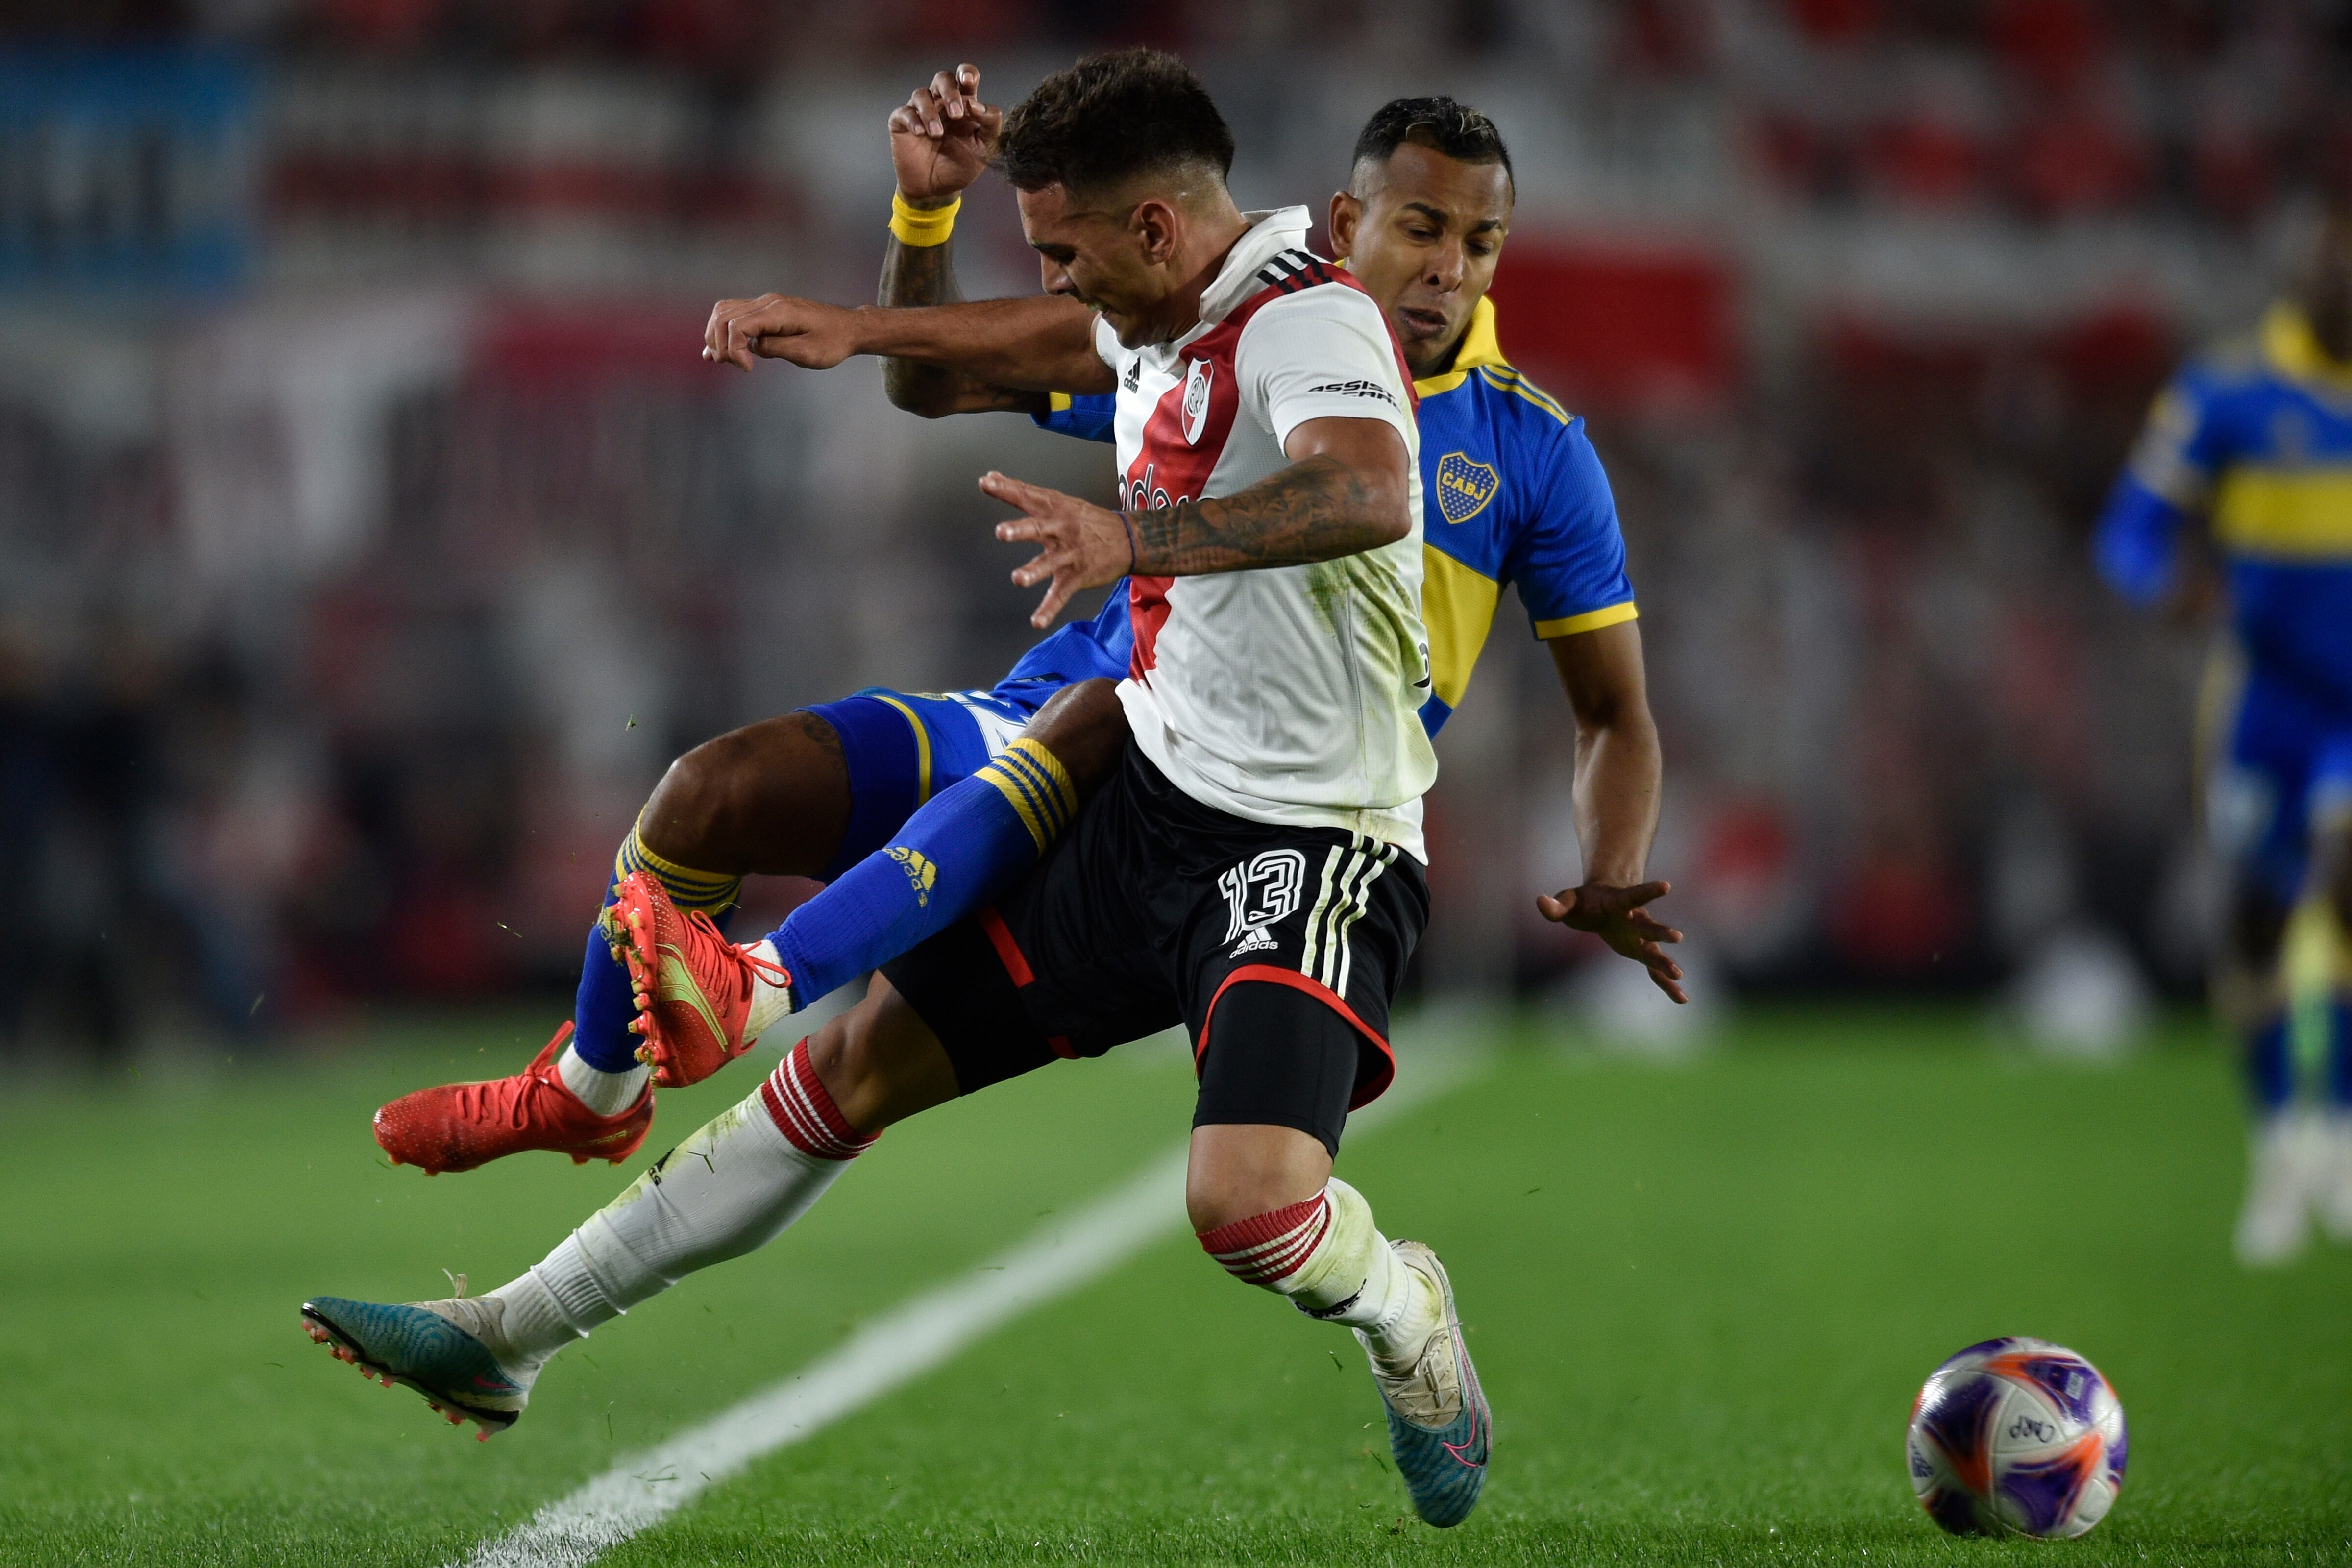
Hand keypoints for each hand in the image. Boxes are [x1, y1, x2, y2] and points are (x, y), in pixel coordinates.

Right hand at [702, 293, 858, 372]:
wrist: (850, 328)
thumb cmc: (833, 342)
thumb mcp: (807, 353)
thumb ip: (775, 348)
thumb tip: (751, 347)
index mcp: (778, 312)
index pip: (737, 325)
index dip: (733, 350)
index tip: (748, 369)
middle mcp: (767, 302)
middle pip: (723, 316)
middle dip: (720, 344)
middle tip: (733, 365)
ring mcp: (765, 304)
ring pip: (724, 312)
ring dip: (717, 336)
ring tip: (721, 359)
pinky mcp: (766, 311)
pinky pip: (735, 314)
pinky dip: (723, 331)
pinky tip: (715, 350)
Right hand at [890, 63, 999, 206]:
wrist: (938, 190)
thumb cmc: (961, 166)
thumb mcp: (985, 148)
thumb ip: (990, 124)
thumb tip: (978, 104)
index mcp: (963, 104)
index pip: (965, 77)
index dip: (966, 72)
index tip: (968, 81)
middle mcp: (941, 103)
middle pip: (942, 78)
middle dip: (950, 92)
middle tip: (957, 114)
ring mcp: (920, 111)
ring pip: (921, 94)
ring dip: (930, 111)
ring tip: (937, 134)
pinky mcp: (902, 123)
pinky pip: (904, 112)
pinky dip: (913, 120)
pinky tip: (920, 133)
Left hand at [983, 471, 1134, 627]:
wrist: (1128, 539)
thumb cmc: (1085, 519)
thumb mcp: (1058, 500)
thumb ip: (1023, 492)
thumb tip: (990, 477)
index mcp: (1054, 510)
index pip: (1028, 497)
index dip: (1007, 490)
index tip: (986, 483)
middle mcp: (1061, 530)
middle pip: (1038, 529)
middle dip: (1020, 531)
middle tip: (1001, 533)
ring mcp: (1069, 555)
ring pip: (1049, 563)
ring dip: (1033, 571)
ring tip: (1018, 579)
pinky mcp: (1076, 576)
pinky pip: (1060, 595)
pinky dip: (1049, 609)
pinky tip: (1037, 622)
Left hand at [1537, 879, 1686, 1002]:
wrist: (1605, 903)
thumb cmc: (1586, 901)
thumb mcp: (1569, 900)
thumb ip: (1557, 904)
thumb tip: (1541, 903)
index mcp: (1620, 903)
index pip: (1635, 895)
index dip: (1649, 891)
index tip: (1667, 885)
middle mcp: (1636, 920)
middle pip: (1649, 926)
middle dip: (1661, 932)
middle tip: (1677, 936)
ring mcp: (1640, 938)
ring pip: (1654, 951)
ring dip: (1665, 962)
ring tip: (1679, 976)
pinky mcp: (1640, 952)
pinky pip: (1654, 971)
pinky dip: (1667, 985)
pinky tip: (1682, 999)